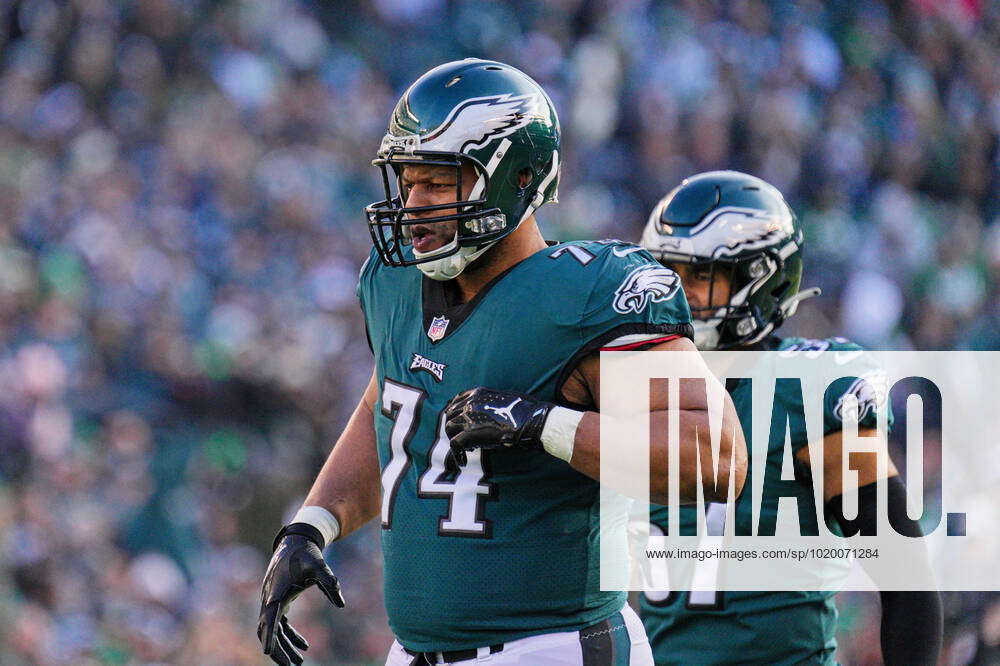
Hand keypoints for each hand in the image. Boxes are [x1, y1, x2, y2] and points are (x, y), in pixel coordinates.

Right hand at [257, 525, 345, 665]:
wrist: (296, 540)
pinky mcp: (278, 600)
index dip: (269, 636)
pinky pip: (280, 624)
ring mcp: (272, 600)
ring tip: (299, 663)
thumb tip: (342, 603)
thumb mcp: (319, 566)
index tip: (267, 653)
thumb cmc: (306, 553)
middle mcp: (270, 598)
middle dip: (277, 650)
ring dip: (283, 647)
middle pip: (267, 630)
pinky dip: (289, 636)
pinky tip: (304, 646)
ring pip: (272, 630)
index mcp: (277, 592)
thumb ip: (330, 583)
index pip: (270, 619)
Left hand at [444, 387, 552, 465]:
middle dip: (455, 427)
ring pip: (449, 428)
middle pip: (450, 414)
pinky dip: (457, 454)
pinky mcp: (470, 433)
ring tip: (468, 450)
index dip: (456, 413)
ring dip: (455, 439)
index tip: (462, 423)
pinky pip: (454, 444)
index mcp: (478, 393)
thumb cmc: (526, 411)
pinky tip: (464, 462)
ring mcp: (468, 417)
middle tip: (466, 440)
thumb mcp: (506, 398)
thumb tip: (493, 411)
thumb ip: (493, 402)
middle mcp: (470, 402)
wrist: (531, 421)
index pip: (456, 400)